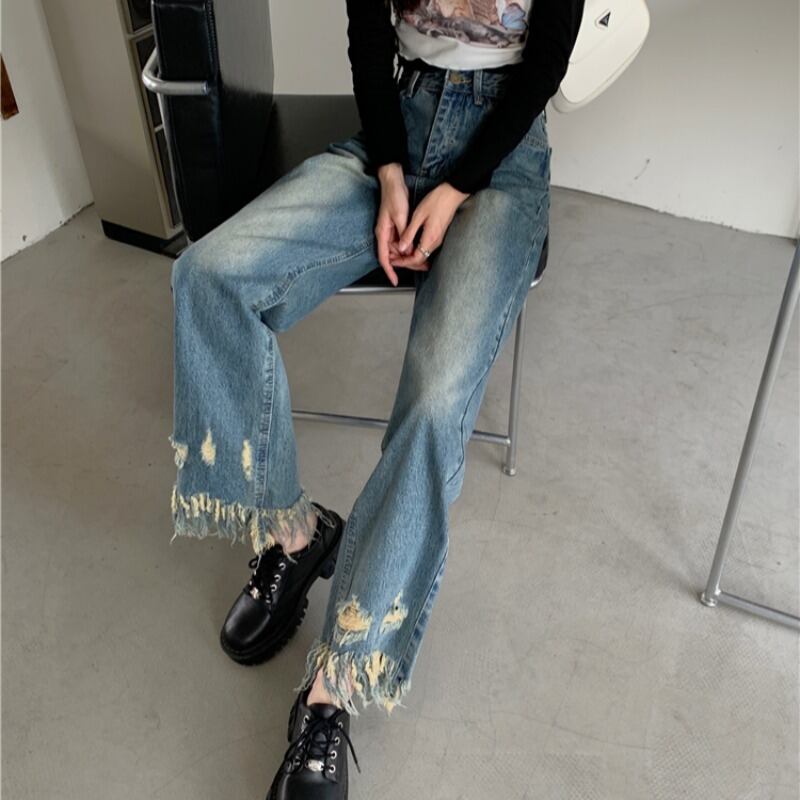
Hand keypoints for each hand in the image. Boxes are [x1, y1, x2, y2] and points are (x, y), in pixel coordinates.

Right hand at [374, 163, 420, 286]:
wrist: (393, 181)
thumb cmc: (394, 196)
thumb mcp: (400, 216)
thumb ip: (403, 234)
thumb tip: (406, 249)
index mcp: (382, 233)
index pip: (384, 257)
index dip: (389, 271)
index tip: (395, 280)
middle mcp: (385, 234)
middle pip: (393, 255)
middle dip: (404, 263)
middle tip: (420, 267)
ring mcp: (390, 230)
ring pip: (399, 249)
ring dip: (409, 254)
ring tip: (423, 259)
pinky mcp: (396, 226)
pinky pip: (402, 241)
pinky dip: (409, 246)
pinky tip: (418, 247)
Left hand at [391, 182, 470, 269]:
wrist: (452, 194)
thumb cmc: (435, 202)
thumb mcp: (418, 216)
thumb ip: (409, 233)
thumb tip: (401, 247)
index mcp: (430, 238)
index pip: (416, 259)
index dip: (404, 262)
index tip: (393, 261)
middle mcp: (435, 242)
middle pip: (420, 260)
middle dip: (406, 262)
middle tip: (393, 259)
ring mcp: (438, 239)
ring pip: (423, 255)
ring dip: (411, 257)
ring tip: (398, 254)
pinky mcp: (438, 235)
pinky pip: (427, 249)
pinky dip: (417, 251)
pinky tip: (409, 247)